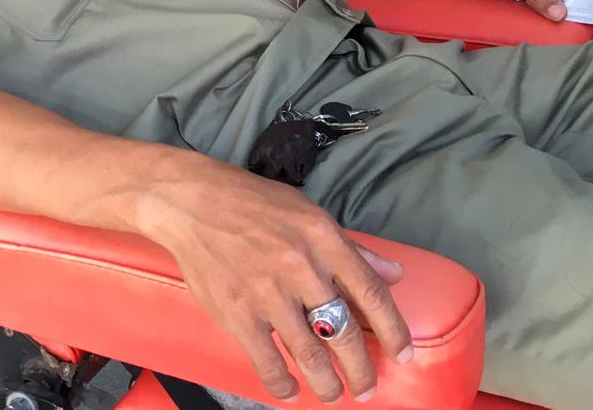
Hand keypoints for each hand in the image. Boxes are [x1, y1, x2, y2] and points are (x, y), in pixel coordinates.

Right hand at [138, 160, 412, 403]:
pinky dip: (281, 382)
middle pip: (343, 330)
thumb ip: (351, 248)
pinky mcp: (237, 311)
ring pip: (310, 352)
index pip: (370, 291)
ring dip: (327, 383)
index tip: (402, 353)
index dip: (392, 328)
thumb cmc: (252, 202)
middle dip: (361, 368)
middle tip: (368, 388)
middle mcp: (300, 266)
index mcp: (322, 238)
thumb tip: (393, 274)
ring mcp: (267, 292)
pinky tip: (290, 390)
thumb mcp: (308, 213)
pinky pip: (267, 359)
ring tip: (334, 395)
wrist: (190, 201)